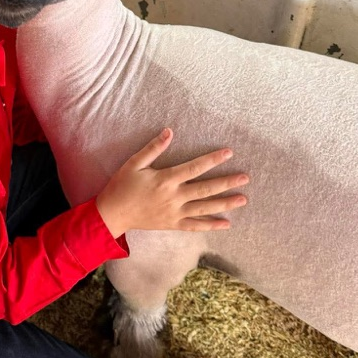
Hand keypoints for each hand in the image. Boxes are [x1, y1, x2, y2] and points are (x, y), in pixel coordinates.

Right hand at [96, 128, 248, 236]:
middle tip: (245, 178)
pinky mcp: (172, 224)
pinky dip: (211, 225)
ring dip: (225, 203)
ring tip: (243, 198)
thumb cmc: (121, 186)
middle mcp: (174, 197)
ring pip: (205, 208)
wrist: (112, 214)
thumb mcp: (134, 163)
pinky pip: (195, 226)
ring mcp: (175, 213)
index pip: (195, 167)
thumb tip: (169, 132)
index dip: (212, 159)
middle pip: (206, 189)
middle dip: (227, 182)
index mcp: (166, 180)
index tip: (228, 153)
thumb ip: (153, 148)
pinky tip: (226, 223)